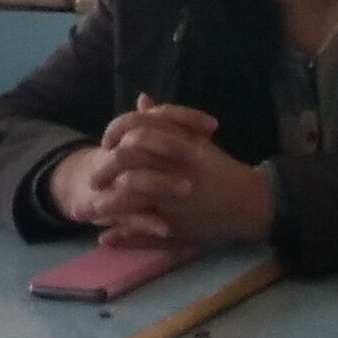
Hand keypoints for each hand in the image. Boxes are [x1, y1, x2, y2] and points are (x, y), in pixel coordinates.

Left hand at [70, 101, 274, 248]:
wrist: (247, 201)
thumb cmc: (218, 169)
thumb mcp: (194, 139)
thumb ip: (166, 119)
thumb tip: (141, 99)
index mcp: (178, 141)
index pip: (136, 127)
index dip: (115, 133)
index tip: (106, 143)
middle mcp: (174, 165)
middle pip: (128, 160)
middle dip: (105, 169)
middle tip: (92, 179)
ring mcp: (173, 196)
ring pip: (131, 196)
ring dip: (107, 203)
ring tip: (90, 210)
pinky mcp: (176, 223)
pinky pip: (143, 228)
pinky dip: (123, 235)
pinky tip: (106, 238)